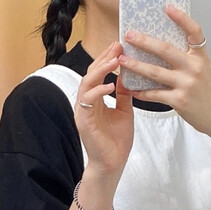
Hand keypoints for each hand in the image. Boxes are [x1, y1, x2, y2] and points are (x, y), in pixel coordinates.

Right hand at [74, 41, 133, 180]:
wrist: (112, 164)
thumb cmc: (117, 141)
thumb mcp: (124, 111)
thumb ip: (124, 94)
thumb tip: (127, 75)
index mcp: (96, 98)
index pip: (99, 72)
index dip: (108, 58)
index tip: (120, 45)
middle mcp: (87, 101)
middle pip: (92, 72)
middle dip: (104, 58)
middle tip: (118, 45)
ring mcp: (83, 110)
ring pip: (87, 82)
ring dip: (101, 70)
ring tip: (115, 60)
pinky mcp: (84, 120)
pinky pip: (88, 100)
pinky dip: (99, 90)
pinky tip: (111, 84)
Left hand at [119, 5, 210, 137]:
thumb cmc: (207, 92)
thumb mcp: (202, 69)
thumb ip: (187, 57)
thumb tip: (163, 46)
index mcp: (200, 57)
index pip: (194, 31)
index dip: (182, 18)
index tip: (168, 7)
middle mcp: (194, 68)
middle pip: (165, 50)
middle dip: (144, 41)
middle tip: (129, 35)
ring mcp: (186, 84)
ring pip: (155, 72)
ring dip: (136, 65)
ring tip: (123, 60)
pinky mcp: (179, 100)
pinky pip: (155, 94)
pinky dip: (141, 92)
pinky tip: (131, 88)